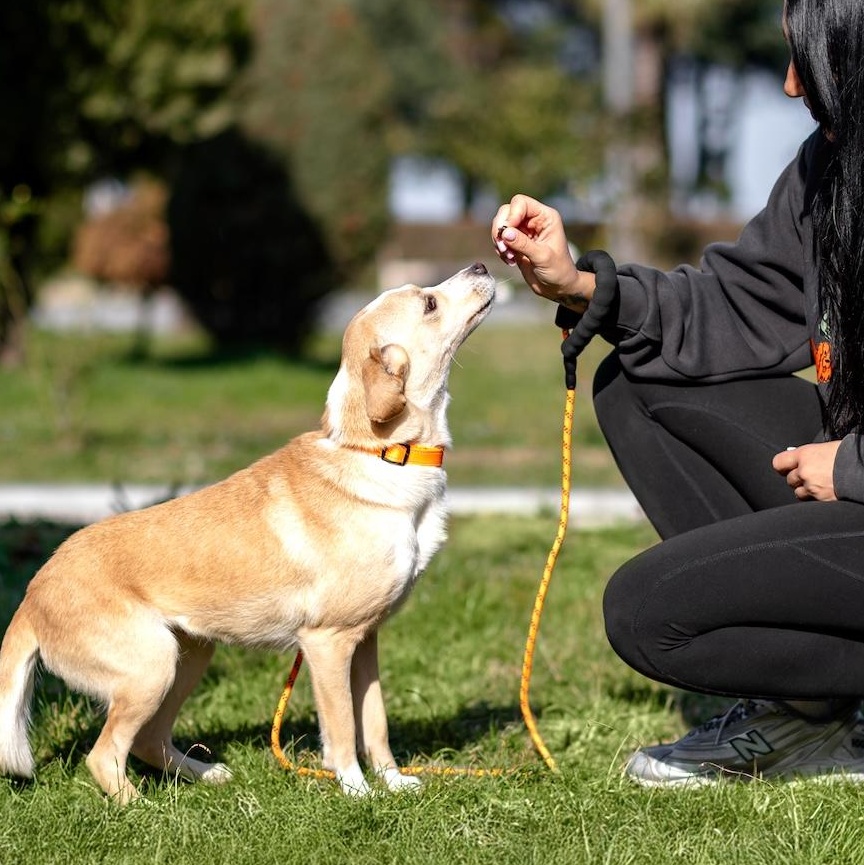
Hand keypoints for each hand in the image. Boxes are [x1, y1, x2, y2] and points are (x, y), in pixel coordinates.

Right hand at [491, 194, 595, 308]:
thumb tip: (504, 233)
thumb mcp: (543, 257)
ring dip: (499, 241)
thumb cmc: (558, 270)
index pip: (520, 203)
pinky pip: (500, 239)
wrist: (557, 287)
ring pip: (500, 225)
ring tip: (509, 257)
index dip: (511, 215)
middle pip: (506, 211)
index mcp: (545, 217)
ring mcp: (523, 231)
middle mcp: (533, 220)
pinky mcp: (516, 243)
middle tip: (503, 247)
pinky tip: (510, 261)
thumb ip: (524, 244)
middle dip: (500, 228)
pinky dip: (500, 249)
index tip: (507, 234)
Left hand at [772, 441, 840, 500]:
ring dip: (807, 491)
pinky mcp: (821, 500)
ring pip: (799, 493)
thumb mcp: (828, 449)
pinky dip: (816, 499)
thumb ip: (812, 456)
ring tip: (821, 484)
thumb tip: (802, 459)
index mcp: (805, 455)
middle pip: (790, 480)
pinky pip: (811, 502)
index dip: (783, 466)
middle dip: (798, 479)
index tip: (787, 467)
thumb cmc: (850, 455)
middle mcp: (805, 471)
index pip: (779, 463)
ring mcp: (813, 487)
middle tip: (811, 476)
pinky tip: (827, 492)